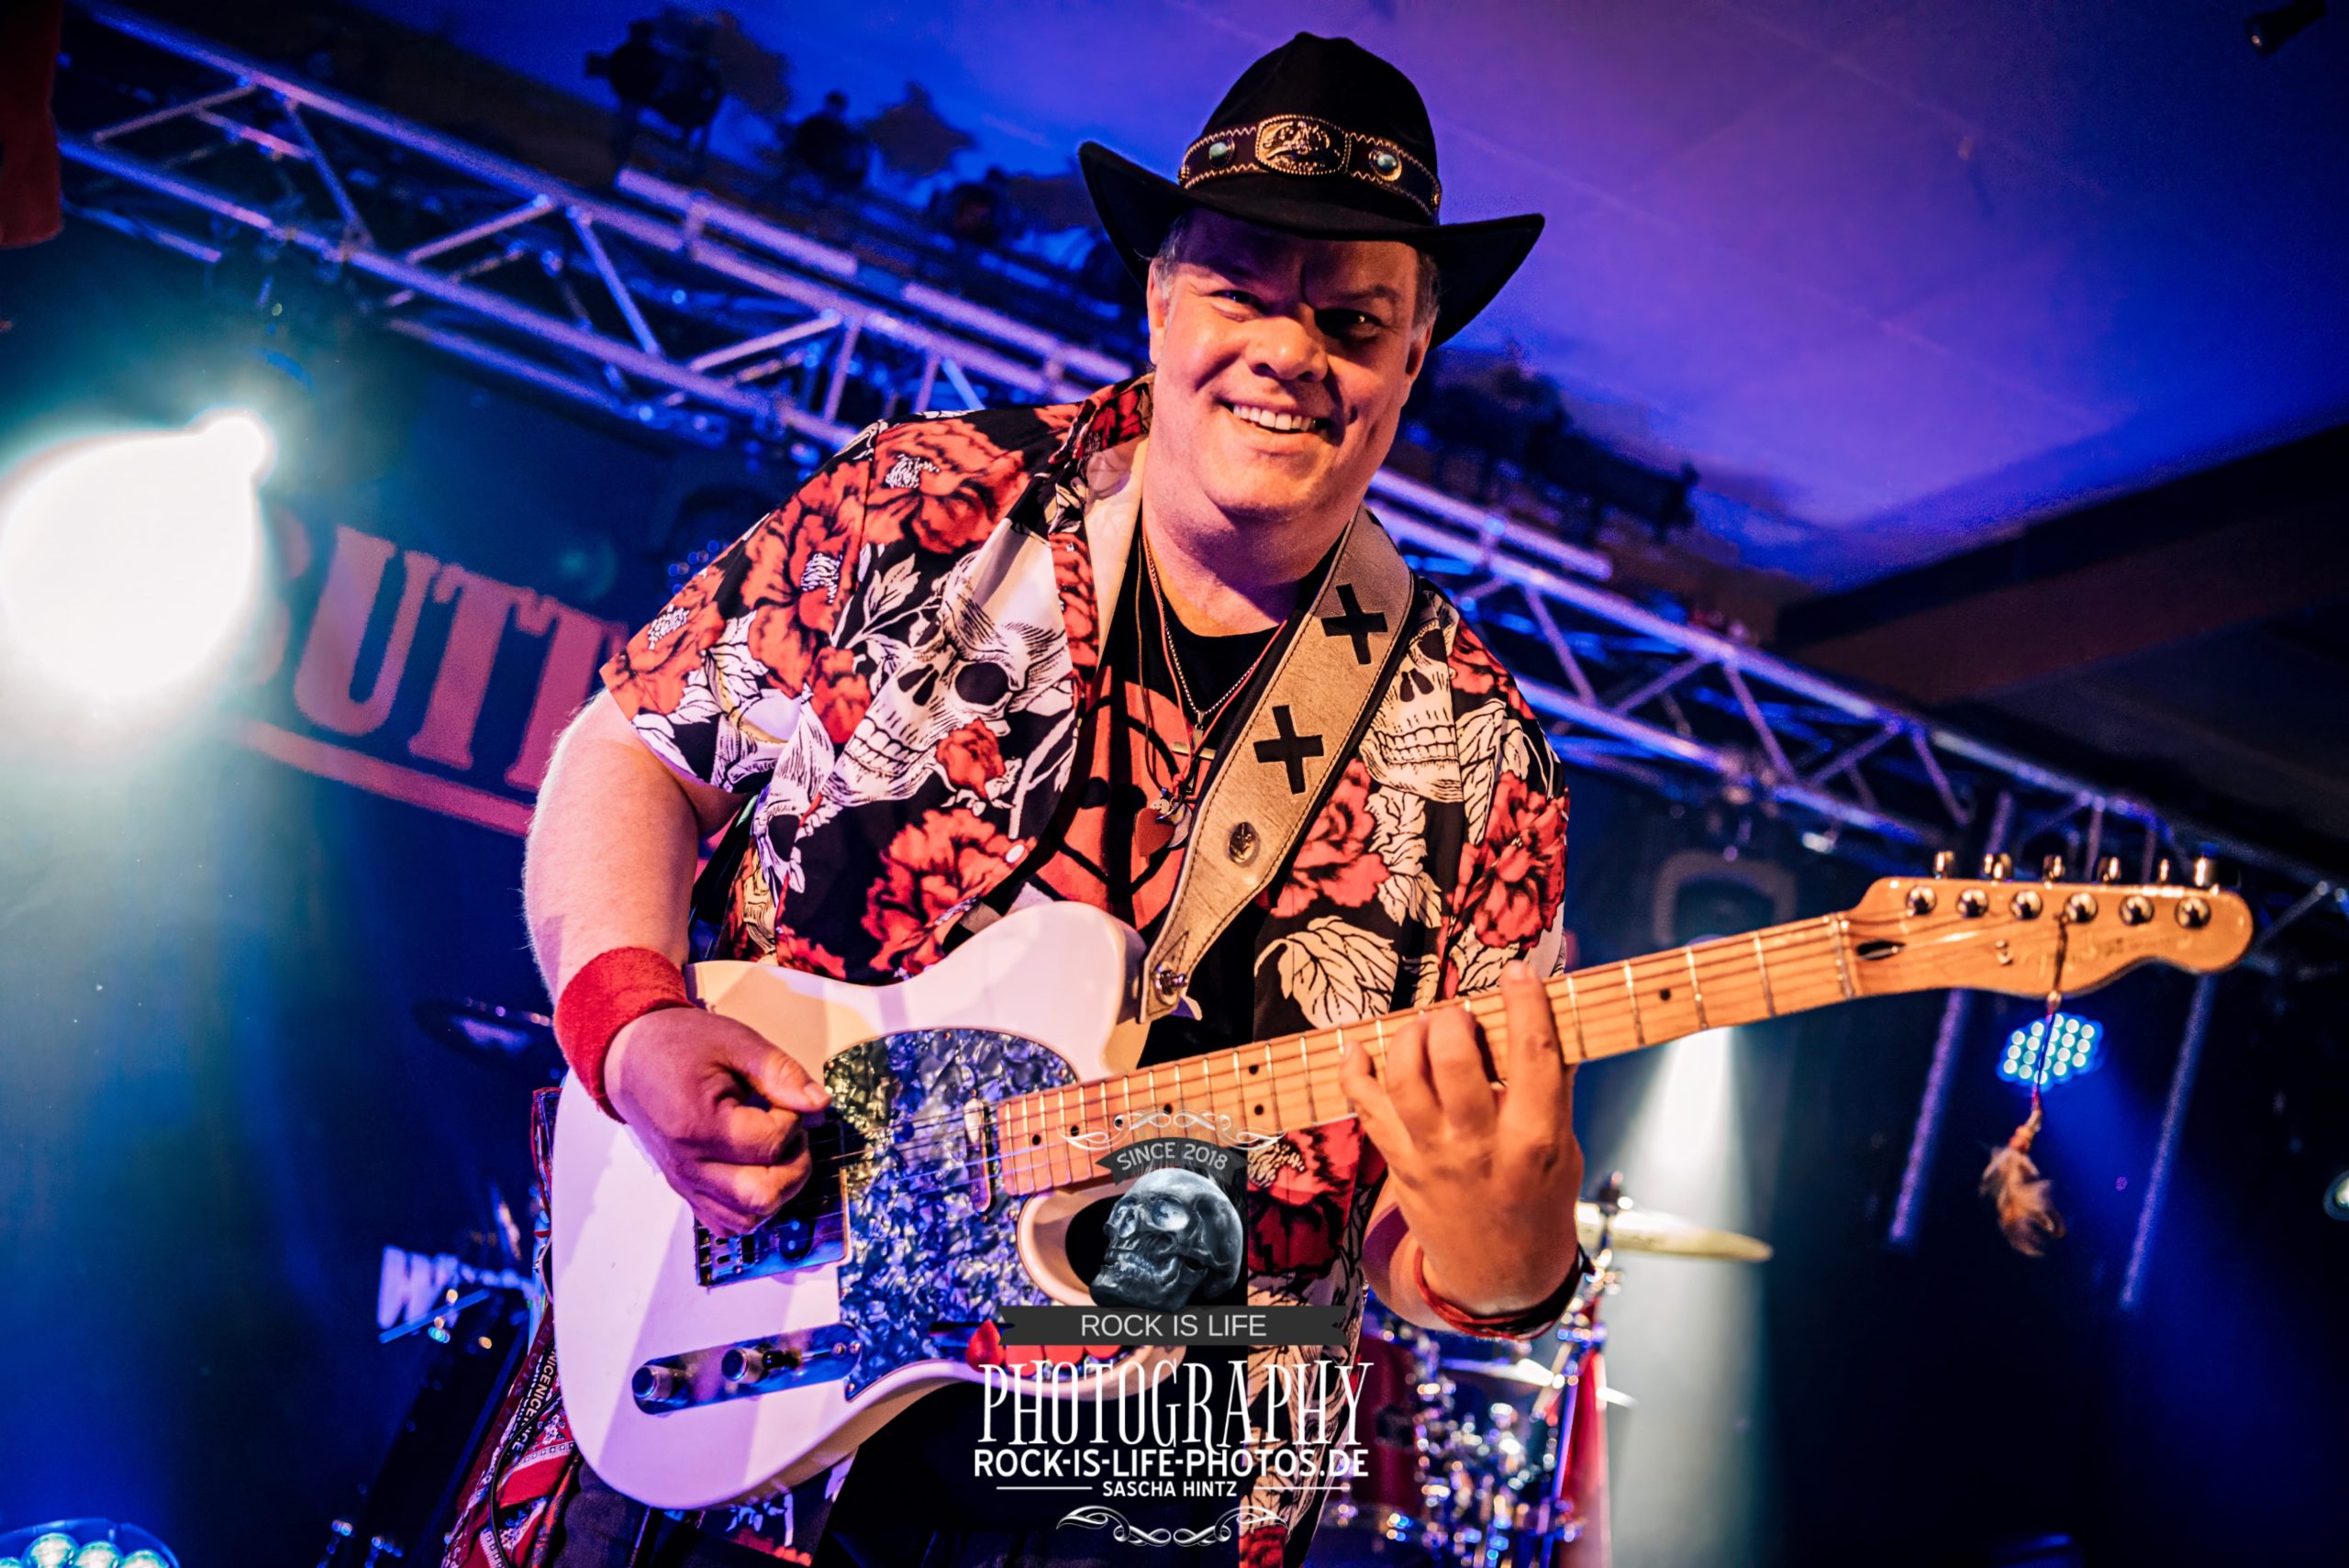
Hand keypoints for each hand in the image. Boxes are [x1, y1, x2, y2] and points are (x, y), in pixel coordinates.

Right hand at [605, 1005, 830, 1236]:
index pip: (771, 1146)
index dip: (793, 1122)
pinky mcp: (687, 1191)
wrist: (631, 1060)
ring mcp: (686, 1183)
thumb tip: (819, 1105)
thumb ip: (781, 1073)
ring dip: (777, 1189)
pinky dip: (751, 1207)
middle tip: (788, 1131)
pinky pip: (727, 1224)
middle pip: (763, 1196)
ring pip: (749, 1219)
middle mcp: (689, 1165)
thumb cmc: (678, 1046)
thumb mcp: (736, 1042)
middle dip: (794, 1164)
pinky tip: (756, 1171)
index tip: (784, 1101)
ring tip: (773, 1151)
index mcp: (699, 1125)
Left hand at [1340, 960, 1583, 1315]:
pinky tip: (1360, 1048)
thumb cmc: (1537, 1194)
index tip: (1517, 972)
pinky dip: (1355, 1070)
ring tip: (1423, 1028)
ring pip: (1405, 1078)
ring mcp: (1434, 1157)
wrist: (1499, 1271)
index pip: (1532, 1056)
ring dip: (1409, 1037)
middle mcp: (1481, 1146)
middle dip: (1452, 1018)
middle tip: (1457, 1013)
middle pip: (1453, 1060)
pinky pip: (1366, 1107)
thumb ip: (1553, 1082)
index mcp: (1535, 1137)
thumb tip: (1549, 1008)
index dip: (1524, 1005)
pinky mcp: (1400, 1164)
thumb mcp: (1562, 1144)